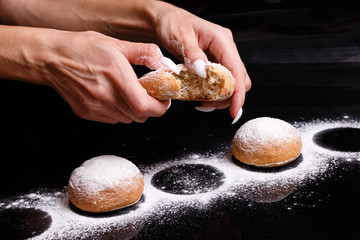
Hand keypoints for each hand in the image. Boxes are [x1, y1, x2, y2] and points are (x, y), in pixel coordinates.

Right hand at [38, 30, 169, 123]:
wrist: (52, 58)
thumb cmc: (83, 49)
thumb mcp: (118, 44)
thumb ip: (145, 53)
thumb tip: (164, 63)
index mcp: (116, 76)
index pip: (145, 106)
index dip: (159, 107)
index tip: (163, 101)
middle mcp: (105, 95)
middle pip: (139, 116)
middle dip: (149, 108)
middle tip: (148, 95)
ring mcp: (94, 107)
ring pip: (127, 119)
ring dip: (134, 110)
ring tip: (129, 94)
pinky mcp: (86, 113)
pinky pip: (112, 119)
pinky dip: (119, 112)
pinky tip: (114, 97)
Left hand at [151, 2, 250, 119]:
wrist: (164, 21)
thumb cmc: (172, 24)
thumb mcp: (180, 37)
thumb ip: (192, 55)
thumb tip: (203, 72)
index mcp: (221, 40)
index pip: (237, 70)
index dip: (238, 93)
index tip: (234, 110)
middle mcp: (225, 48)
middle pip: (239, 79)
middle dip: (228, 97)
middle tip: (209, 106)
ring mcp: (221, 56)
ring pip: (231, 83)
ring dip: (220, 97)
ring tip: (203, 103)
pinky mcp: (214, 63)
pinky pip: (219, 82)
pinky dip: (213, 93)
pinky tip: (201, 96)